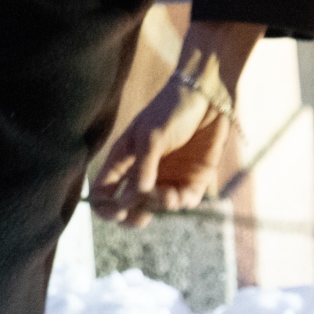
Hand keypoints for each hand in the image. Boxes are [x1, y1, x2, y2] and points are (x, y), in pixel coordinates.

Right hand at [93, 20, 259, 227]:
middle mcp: (144, 172)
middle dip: (133, 217)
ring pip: (158, 208)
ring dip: (161, 208)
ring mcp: (168, 177)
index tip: (116, 212)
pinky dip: (181, 203)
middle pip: (130, 207)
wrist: (208, 96)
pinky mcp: (192, 178)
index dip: (106, 207)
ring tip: (169, 196)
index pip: (105, 191)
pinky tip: (182, 194)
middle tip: (140, 216)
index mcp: (124, 160)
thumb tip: (129, 202)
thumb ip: (141, 170)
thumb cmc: (171, 109)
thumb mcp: (151, 138)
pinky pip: (183, 201)